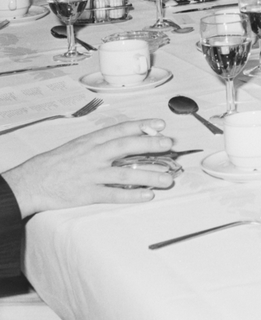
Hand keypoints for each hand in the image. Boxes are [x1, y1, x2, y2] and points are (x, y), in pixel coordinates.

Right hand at [3, 120, 175, 215]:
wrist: (32, 181)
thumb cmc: (58, 162)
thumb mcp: (80, 144)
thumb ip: (103, 142)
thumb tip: (132, 137)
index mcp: (91, 141)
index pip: (120, 129)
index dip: (141, 125)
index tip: (160, 124)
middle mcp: (93, 156)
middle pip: (125, 147)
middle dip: (149, 144)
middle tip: (169, 144)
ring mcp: (91, 175)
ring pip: (124, 174)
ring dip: (149, 176)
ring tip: (167, 179)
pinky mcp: (87, 194)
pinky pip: (113, 194)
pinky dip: (132, 195)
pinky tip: (148, 195)